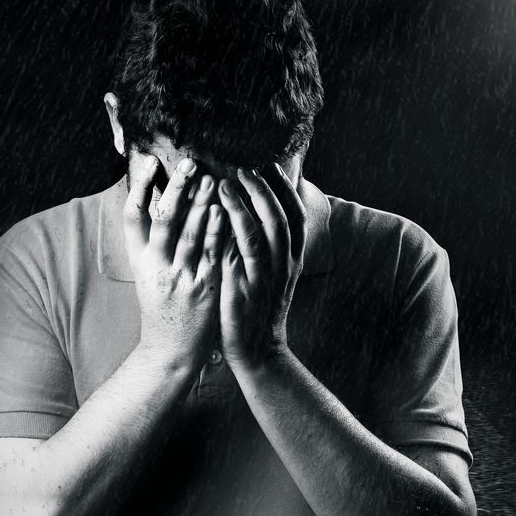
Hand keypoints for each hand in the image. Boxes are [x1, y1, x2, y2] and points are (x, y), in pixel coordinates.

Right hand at [122, 157, 226, 366]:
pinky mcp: (203, 289)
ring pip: (189, 233)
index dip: (138, 187)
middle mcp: (156, 266)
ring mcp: (180, 278)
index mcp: (140, 260)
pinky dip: (216, 231)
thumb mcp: (149, 275)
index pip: (132, 217)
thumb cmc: (164, 309)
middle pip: (163, 220)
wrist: (170, 353)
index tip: (149, 162)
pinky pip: (211, 254)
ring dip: (200, 203)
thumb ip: (154, 243)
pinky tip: (224, 211)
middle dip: (176, 189)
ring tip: (210, 178)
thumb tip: (161, 203)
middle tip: (189, 163)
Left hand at [216, 162, 304, 366]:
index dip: (283, 188)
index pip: (295, 214)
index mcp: (293, 258)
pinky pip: (246, 249)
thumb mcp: (270, 275)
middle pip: (282, 215)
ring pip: (267, 229)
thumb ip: (265, 246)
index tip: (268, 164)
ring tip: (230, 178)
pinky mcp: (251, 286)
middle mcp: (287, 263)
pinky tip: (221, 207)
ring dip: (250, 200)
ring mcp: (271, 275)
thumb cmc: (256, 309)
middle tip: (246, 164)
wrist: (258, 351)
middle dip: (266, 187)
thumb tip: (254, 214)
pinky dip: (236, 224)